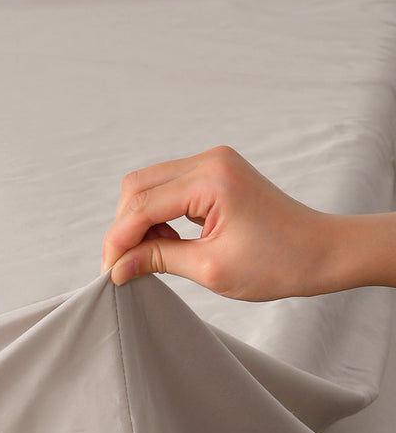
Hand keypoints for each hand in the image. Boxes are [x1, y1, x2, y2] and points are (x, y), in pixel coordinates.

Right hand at [100, 145, 353, 299]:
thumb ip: (158, 260)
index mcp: (211, 179)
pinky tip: (166, 242)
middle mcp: (210, 161)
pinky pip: (169, 189)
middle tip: (123, 265)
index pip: (142, 206)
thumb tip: (118, 267)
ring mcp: (214, 164)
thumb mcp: (210, 268)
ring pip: (149, 186)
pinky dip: (157, 216)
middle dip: (123, 227)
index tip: (108, 272)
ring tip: (148, 256)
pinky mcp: (216, 174)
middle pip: (138, 187)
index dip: (118, 240)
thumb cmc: (280, 261)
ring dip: (139, 222)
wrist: (324, 251)